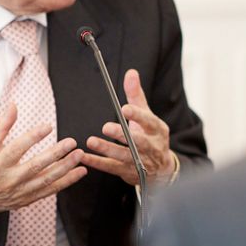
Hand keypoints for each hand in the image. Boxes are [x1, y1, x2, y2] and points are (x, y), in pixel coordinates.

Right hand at [0, 102, 86, 219]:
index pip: (17, 148)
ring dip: (66, 168)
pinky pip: (51, 190)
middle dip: (55, 154)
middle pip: (35, 165)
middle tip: (71, 142)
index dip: (32, 137)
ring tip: (79, 155)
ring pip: (46, 179)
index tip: (48, 126)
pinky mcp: (29, 198)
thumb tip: (13, 106)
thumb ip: (1, 126)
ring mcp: (21, 190)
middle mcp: (10, 179)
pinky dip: (67, 182)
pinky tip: (80, 172)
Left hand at [83, 69, 174, 186]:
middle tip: (106, 127)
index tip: (125, 109)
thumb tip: (131, 72)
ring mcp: (141, 162)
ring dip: (107, 150)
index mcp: (157, 130)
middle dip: (122, 135)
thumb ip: (136, 95)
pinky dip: (97, 163)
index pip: (149, 121)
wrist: (161, 170)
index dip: (137, 116)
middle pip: (138, 142)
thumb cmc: (150, 136)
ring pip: (124, 157)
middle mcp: (151, 147)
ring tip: (91, 141)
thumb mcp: (147, 115)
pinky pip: (112, 168)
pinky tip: (84, 157)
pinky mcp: (129, 173)